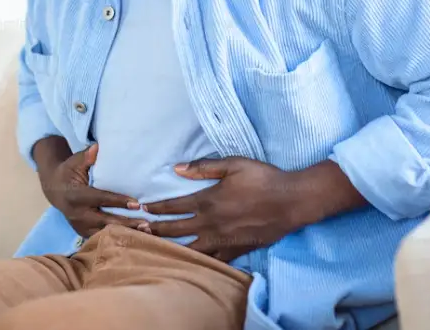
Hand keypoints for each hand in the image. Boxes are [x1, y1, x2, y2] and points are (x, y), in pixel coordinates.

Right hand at [43, 143, 148, 238]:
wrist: (54, 189)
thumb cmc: (68, 172)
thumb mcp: (74, 162)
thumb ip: (86, 156)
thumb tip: (97, 147)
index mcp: (76, 196)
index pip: (100, 199)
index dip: (118, 201)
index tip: (136, 203)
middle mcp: (77, 214)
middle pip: (105, 221)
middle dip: (126, 224)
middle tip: (146, 225)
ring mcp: (79, 226)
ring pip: (104, 233)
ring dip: (124, 234)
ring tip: (144, 234)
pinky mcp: (82, 232)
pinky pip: (100, 238)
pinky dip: (116, 239)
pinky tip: (133, 239)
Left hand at [138, 157, 310, 261]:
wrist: (290, 201)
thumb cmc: (262, 178)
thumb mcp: (232, 164)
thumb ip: (203, 167)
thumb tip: (176, 169)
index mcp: (207, 200)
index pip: (174, 205)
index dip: (156, 207)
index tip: (142, 208)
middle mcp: (210, 223)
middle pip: (175, 229)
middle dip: (155, 230)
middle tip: (138, 232)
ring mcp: (222, 240)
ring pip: (190, 250)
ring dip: (171, 249)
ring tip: (155, 250)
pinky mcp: (236, 251)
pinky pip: (212, 261)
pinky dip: (199, 263)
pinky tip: (190, 265)